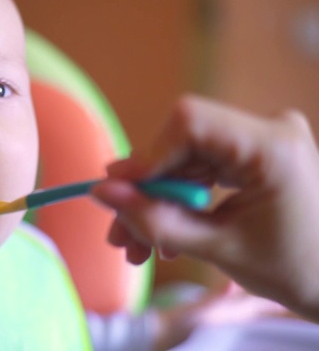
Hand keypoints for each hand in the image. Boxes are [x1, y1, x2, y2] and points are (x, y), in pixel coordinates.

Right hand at [92, 95, 318, 319]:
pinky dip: (177, 200)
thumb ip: (154, 220)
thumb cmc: (292, 270)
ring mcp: (261, 139)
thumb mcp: (217, 249)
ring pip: (183, 159)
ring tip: (138, 247)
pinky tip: (164, 236)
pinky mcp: (253, 154)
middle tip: (120, 234)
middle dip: (146, 190)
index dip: (147, 156)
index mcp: (273, 147)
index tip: (119, 195)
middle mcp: (269, 130)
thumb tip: (101, 192)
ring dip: (156, 201)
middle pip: (181, 143)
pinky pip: (199, 167)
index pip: (190, 123)